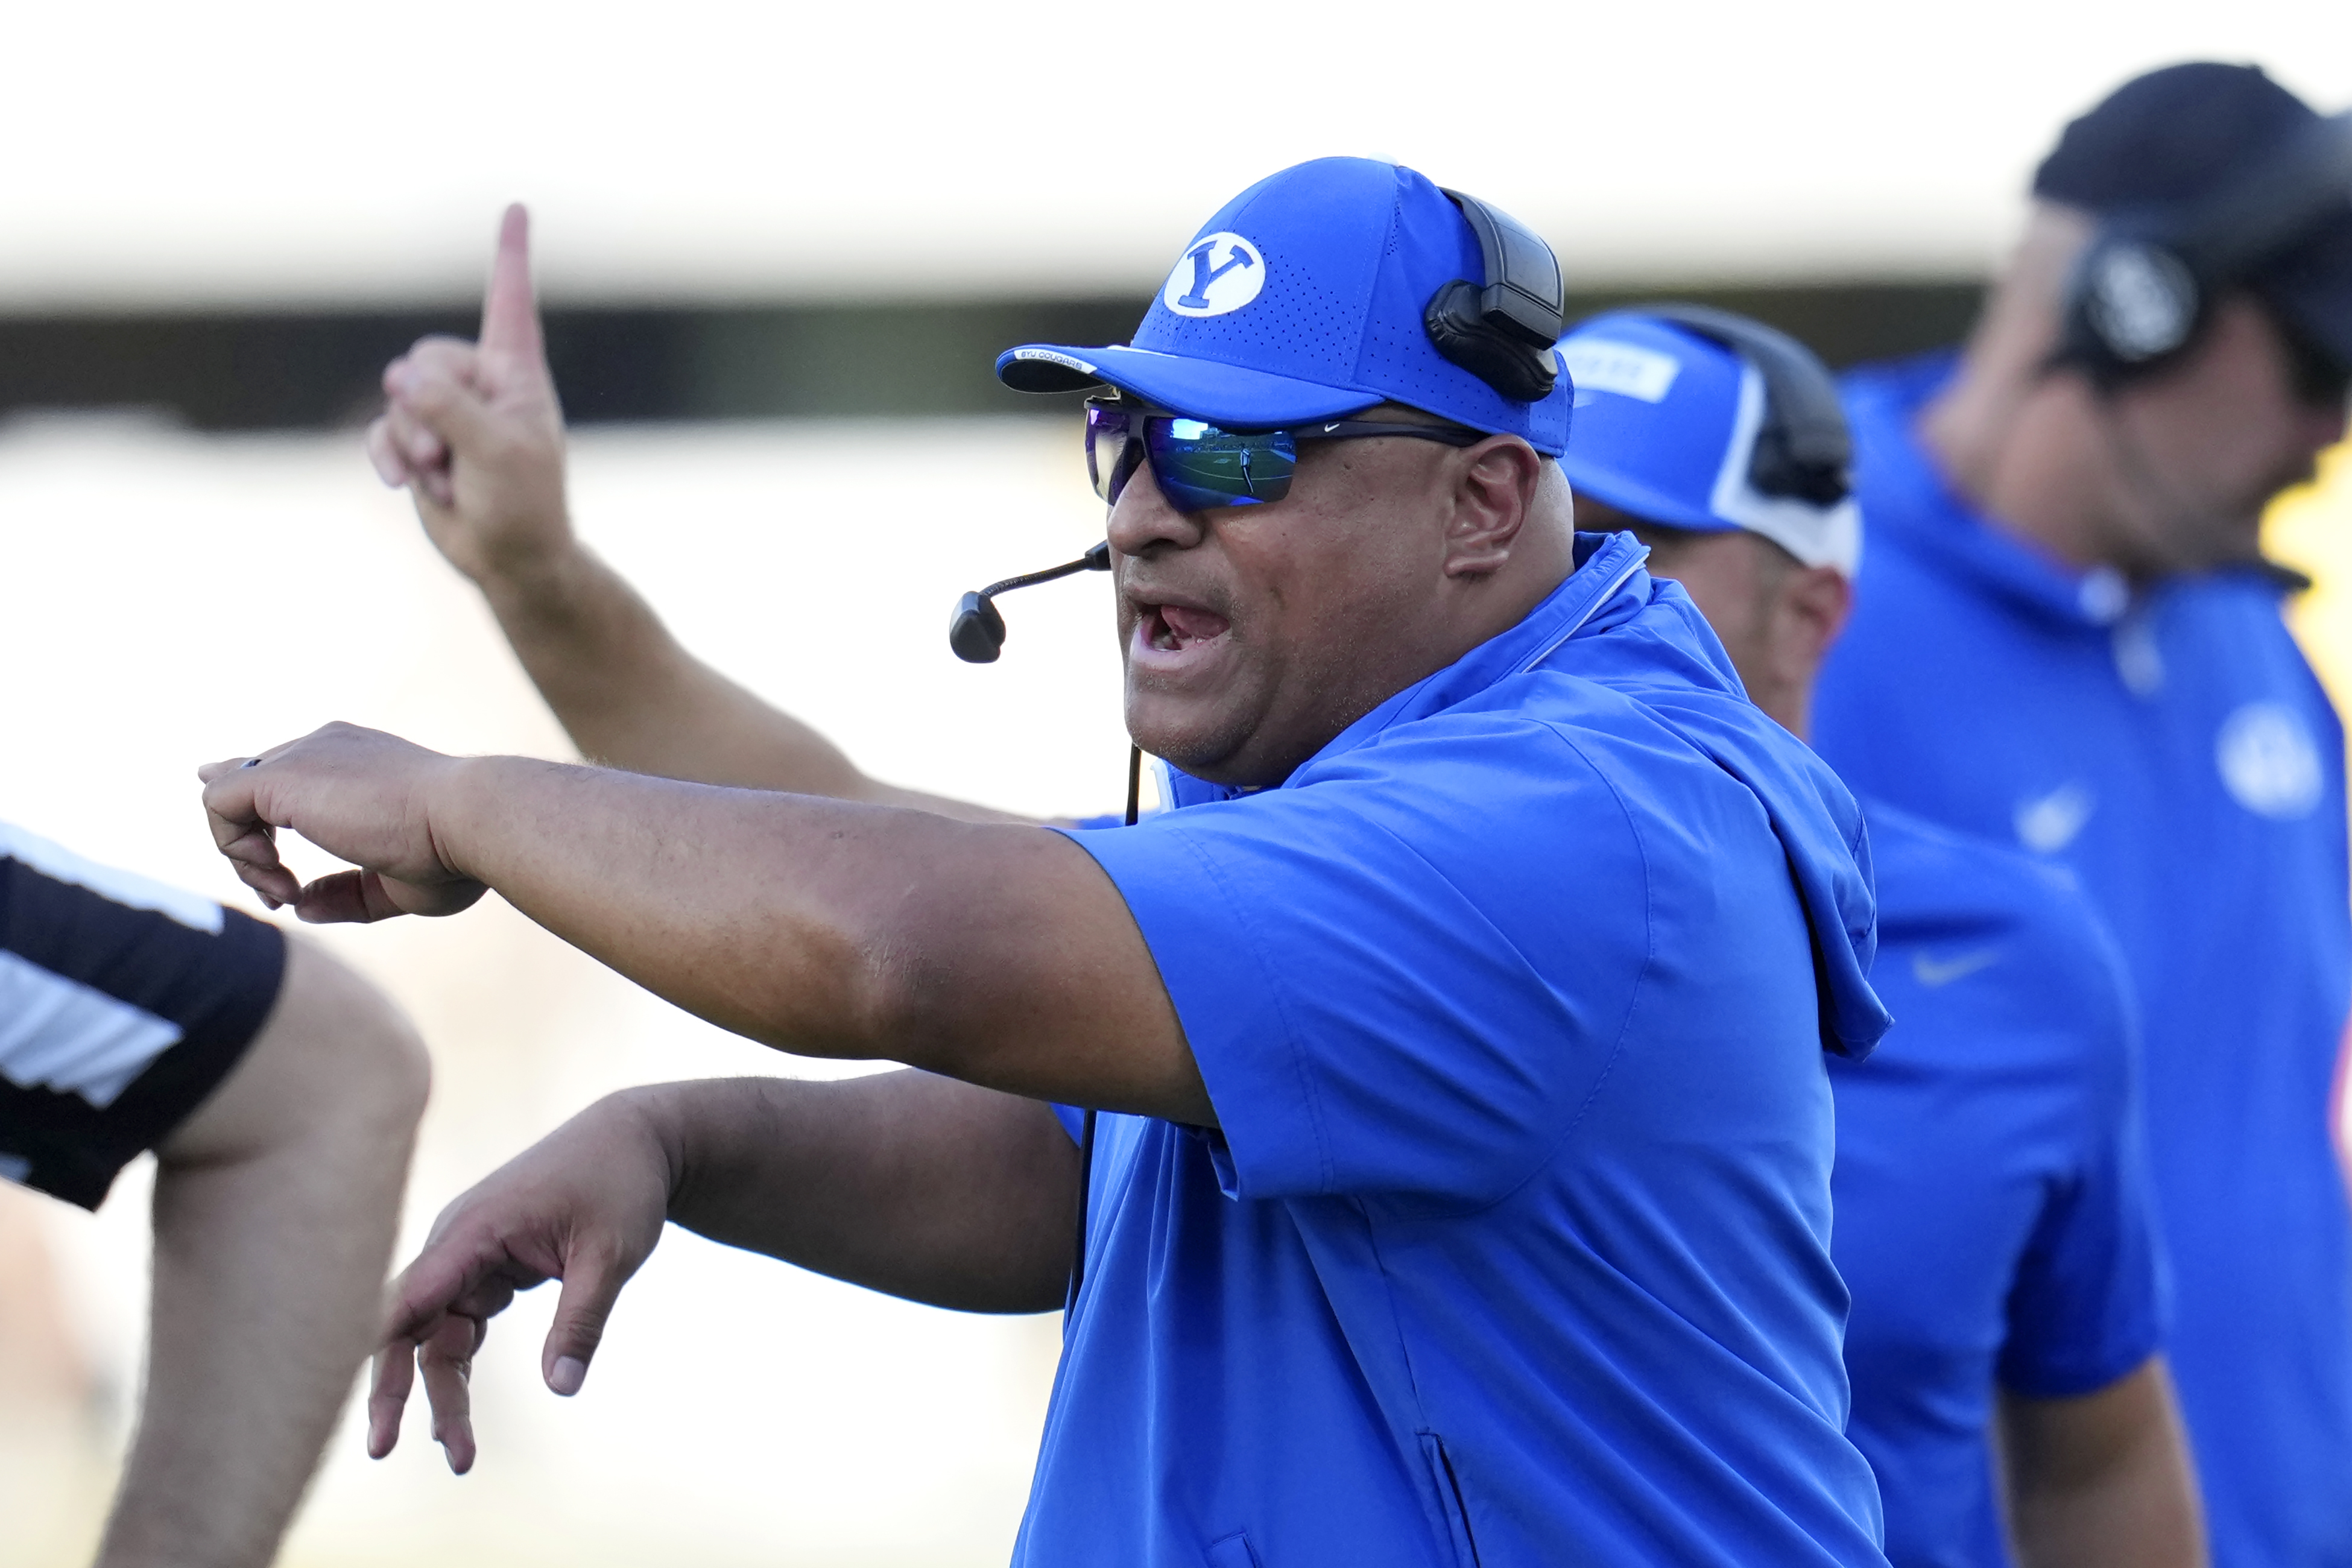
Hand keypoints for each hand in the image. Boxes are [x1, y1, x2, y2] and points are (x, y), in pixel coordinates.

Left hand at [197, 722, 487, 921]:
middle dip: (250, 848)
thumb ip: (345, 893)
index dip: (260, 814)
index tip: (270, 866)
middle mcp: (326, 747)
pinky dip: (234, 849)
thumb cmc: (453, 855)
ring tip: (283, 890)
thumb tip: (300, 906)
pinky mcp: (281, 774)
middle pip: (249, 780)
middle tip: (283, 893)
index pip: (287, 769)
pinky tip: (276, 876)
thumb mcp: (394, 885)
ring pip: (227, 795)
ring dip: (244, 857)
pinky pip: (217, 803)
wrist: (472, 821)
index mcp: (359, 760)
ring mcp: (303, 755)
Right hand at [365, 204, 574, 590]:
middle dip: (426, 411)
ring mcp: (447, 414)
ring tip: (446, 478)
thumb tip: (399, 376)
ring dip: (413, 444)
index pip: (510, 303)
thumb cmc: (524, 507)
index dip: (510, 255)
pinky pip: (383, 429)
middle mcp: (482, 385)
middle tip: (451, 458)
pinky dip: (387, 456)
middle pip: (426, 359)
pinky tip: (402, 483)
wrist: (511, 561)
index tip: (516, 206)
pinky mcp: (420, 443)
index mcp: (517, 375)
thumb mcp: (495, 454)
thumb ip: (448, 409)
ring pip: (398, 398)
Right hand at [368, 1096, 672, 1473]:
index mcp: (474, 1231)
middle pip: (410, 1323)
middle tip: (382, 1450)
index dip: (376, 1344)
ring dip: (442, 1391)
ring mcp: (469, 1254)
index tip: (350, 1388)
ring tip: (461, 1456)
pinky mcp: (487, 1265)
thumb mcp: (611, 1254)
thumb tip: (563, 1388)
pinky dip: (458, 1365)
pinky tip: (457, 1416)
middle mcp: (457, 1242)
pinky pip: (459, 1322)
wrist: (636, 1141)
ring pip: (437, 1333)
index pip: (409, 1294)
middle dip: (395, 1387)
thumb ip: (581, 1320)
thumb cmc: (620, 1185)